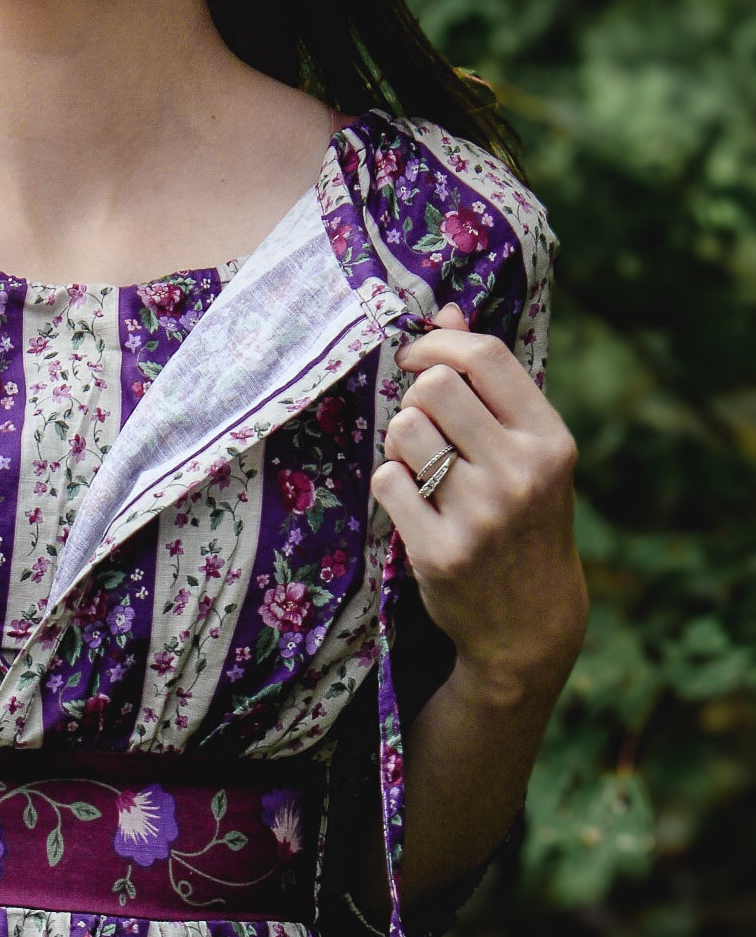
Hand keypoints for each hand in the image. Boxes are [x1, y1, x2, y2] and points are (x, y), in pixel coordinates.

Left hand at [370, 304, 587, 705]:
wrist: (530, 625)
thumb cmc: (525, 523)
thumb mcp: (528, 453)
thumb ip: (490, 386)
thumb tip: (446, 311)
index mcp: (550, 440)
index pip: (485, 356)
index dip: (438, 343)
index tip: (417, 356)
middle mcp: (521, 473)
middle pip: (434, 388)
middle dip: (415, 398)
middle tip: (423, 426)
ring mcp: (481, 514)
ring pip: (404, 432)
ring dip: (400, 444)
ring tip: (423, 470)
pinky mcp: (439, 551)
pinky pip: (386, 481)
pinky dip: (391, 486)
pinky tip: (415, 505)